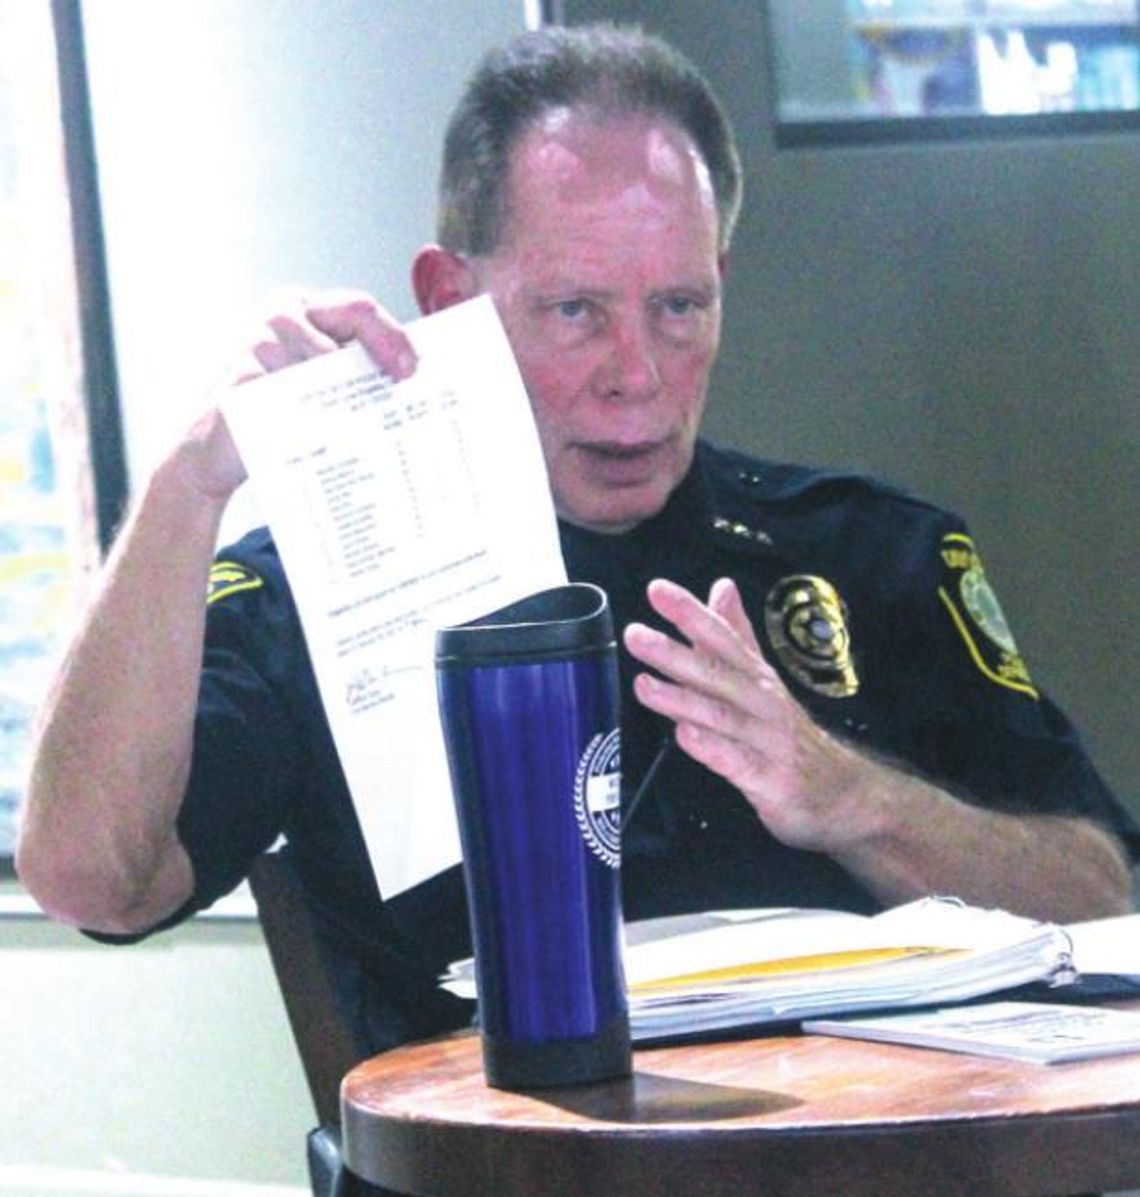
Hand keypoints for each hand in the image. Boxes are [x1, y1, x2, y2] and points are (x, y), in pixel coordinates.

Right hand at [181, 288, 419, 501]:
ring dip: (346, 392)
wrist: (216, 450)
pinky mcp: (244, 372)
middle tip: (406, 381)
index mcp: (305, 310)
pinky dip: (313, 414)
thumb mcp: (316, 383)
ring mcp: (260, 338)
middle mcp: (283, 314)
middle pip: (353, 314)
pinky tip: (320, 431)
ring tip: (354, 420)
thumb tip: (410, 379)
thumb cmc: (276, 413)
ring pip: (329, 360)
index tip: (413, 368)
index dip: (393, 334)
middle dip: (387, 347)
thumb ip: (349, 370)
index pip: (360, 307)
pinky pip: (294, 392)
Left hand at [622, 576, 863, 852]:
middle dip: (674, 652)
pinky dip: (710, 748)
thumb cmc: (785, 734)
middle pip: (717, 672)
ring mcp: (767, 740)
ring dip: (681, 699)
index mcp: (756, 676)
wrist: (841, 793)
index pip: (721, 636)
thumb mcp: (761, 679)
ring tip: (643, 684)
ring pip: (721, 715)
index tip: (657, 590)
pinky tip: (683, 735)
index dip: (691, 612)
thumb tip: (721, 587)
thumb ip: (735, 635)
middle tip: (635, 634)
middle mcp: (762, 702)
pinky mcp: (770, 779)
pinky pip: (737, 762)